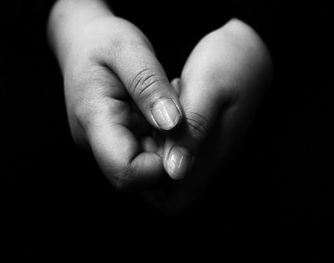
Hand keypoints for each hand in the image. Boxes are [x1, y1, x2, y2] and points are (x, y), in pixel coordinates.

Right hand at [48, 0, 183, 189]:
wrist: (82, 41)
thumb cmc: (102, 40)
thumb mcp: (128, 49)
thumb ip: (149, 87)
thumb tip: (172, 124)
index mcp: (93, 119)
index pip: (126, 171)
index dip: (160, 167)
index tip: (181, 136)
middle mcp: (96, 141)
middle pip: (137, 178)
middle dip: (168, 157)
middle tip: (181, 118)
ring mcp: (105, 142)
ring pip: (143, 169)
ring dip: (167, 148)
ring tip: (172, 110)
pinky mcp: (115, 139)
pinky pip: (144, 153)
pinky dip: (162, 140)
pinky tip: (166, 114)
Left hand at [145, 19, 272, 213]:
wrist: (251, 51)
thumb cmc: (231, 65)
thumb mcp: (209, 90)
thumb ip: (194, 130)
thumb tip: (175, 171)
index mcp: (213, 153)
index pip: (176, 200)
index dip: (152, 185)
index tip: (146, 148)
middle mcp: (210, 158)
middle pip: (170, 190)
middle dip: (150, 165)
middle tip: (148, 129)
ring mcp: (207, 147)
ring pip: (170, 168)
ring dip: (155, 147)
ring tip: (158, 114)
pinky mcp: (203, 136)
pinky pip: (175, 148)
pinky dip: (162, 134)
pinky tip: (166, 110)